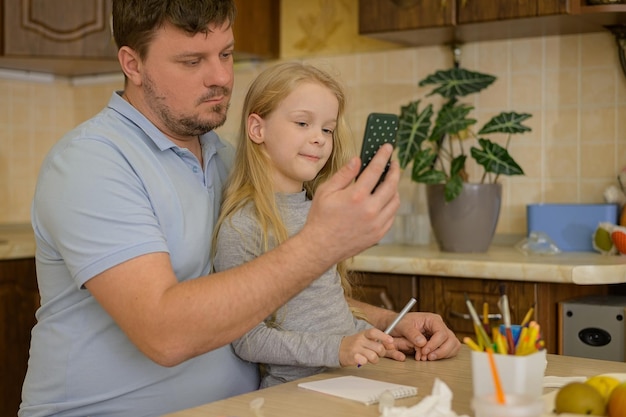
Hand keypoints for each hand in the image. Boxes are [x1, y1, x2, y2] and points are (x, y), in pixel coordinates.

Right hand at [302, 144, 399, 264]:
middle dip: (395, 170)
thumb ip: (344, 174)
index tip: (388, 147)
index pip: (376, 170)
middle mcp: (370, 210)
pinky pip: (391, 215)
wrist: (320, 247)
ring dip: (395, 188)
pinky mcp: (378, 234)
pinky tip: (384, 199)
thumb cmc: (320, 218)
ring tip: (389, 181)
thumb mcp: (326, 191)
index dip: (383, 156)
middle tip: (394, 163)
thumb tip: (357, 160)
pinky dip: (391, 204)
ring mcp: (377, 224)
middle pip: (392, 185)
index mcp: (356, 196)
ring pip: (395, 201)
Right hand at [339, 328, 400, 366]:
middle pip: (378, 347)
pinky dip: (365, 362)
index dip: (384, 336)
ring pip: (373, 356)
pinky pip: (364, 361)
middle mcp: (360, 339)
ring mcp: (356, 348)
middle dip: (382, 353)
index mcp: (364, 334)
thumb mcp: (366, 340)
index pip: (375, 332)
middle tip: (379, 354)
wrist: (338, 348)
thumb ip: (378, 342)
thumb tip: (392, 346)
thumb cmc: (356, 345)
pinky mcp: (352, 357)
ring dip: (375, 360)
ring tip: (371, 359)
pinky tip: (363, 360)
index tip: (391, 340)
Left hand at [389, 312, 460, 360]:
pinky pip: (450, 350)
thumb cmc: (399, 323)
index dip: (434, 344)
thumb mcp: (402, 326)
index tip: (424, 351)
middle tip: (427, 357)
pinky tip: (430, 357)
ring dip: (442, 354)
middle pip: (450, 340)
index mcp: (432, 319)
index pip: (441, 332)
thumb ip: (411, 333)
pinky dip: (442, 356)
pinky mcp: (441, 343)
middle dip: (440, 351)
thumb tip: (422, 343)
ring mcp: (441, 335)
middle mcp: (439, 326)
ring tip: (428, 358)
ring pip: (453, 346)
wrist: (396, 326)